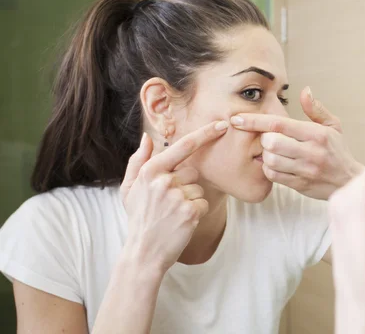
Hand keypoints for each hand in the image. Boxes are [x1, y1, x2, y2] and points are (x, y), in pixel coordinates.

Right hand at [119, 121, 228, 273]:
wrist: (143, 252)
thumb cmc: (139, 218)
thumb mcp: (129, 188)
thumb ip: (138, 160)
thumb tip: (148, 137)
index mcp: (150, 170)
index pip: (183, 146)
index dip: (205, 133)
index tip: (222, 125)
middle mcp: (164, 181)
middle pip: (193, 172)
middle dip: (186, 185)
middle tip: (169, 203)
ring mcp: (177, 196)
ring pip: (199, 189)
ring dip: (191, 200)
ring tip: (173, 213)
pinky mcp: (190, 212)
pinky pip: (204, 203)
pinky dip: (197, 212)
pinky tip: (182, 221)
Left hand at [231, 87, 361, 199]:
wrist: (350, 182)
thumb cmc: (338, 151)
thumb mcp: (333, 127)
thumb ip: (316, 109)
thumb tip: (304, 91)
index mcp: (317, 134)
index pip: (279, 124)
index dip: (254, 120)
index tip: (237, 118)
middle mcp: (311, 151)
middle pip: (272, 142)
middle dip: (263, 140)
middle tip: (269, 140)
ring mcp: (305, 170)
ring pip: (271, 160)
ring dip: (265, 155)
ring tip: (273, 152)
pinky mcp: (301, 185)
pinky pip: (274, 176)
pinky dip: (269, 169)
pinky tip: (275, 165)